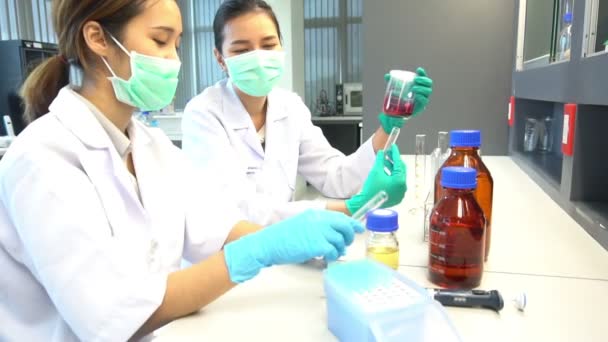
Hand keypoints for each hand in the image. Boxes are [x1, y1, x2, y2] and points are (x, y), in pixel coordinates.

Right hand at [223, 210, 363, 282]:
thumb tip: (335, 234)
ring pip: (340, 241)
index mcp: (315, 214)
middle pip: (345, 227)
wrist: (269, 243)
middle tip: (345, 245)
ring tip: (333, 253)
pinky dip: (332, 256)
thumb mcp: (301, 224)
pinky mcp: (317, 245)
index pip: (340, 217)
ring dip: (339, 249)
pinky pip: (333, 251)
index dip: (352, 224)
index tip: (359, 228)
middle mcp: (319, 220)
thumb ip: (317, 226)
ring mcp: (319, 232)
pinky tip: (326, 258)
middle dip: (348, 237)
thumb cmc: (282, 237)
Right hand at [345, 144, 406, 213]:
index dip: (395, 153)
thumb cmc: (371, 189)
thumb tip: (382, 153)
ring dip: (392, 168)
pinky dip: (392, 176)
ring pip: (398, 176)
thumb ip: (380, 160)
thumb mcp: (376, 171)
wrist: (366, 203)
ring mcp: (401, 192)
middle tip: (388, 153)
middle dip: (394, 160)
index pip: (399, 163)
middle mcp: (403, 187)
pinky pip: (396, 183)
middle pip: (400, 169)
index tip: (393, 147)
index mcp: (399, 180)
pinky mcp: (397, 196)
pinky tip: (385, 171)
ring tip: (384, 161)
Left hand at [379, 67, 433, 133]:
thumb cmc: (398, 101)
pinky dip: (421, 97)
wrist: (396, 115)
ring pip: (428, 91)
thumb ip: (391, 83)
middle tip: (415, 80)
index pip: (423, 78)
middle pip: (428, 83)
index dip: (423, 73)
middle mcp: (422, 92)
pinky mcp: (421, 107)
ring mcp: (422, 99)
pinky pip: (424, 101)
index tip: (418, 70)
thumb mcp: (395, 90)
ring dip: (421, 88)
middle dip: (423, 80)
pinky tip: (416, 95)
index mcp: (418, 86)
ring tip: (414, 88)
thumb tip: (387, 75)